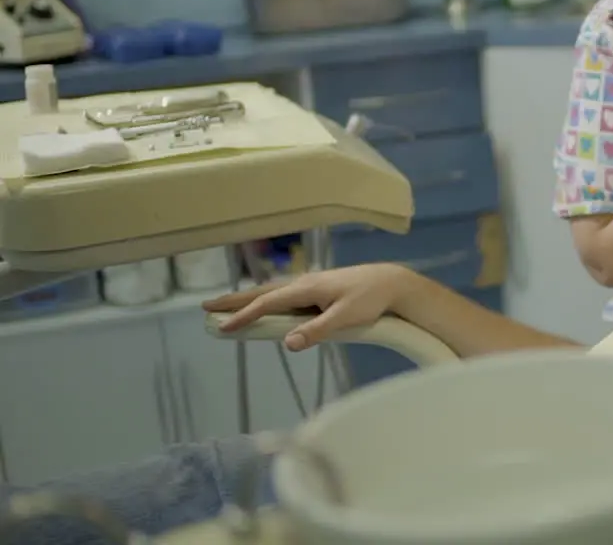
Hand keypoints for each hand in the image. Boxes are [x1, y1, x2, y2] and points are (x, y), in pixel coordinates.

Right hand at [203, 263, 429, 350]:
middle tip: (206, 308)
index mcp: (306, 288)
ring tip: (227, 307)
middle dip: (234, 301)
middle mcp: (304, 283)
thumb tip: (288, 343)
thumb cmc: (371, 299)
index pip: (268, 304)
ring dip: (247, 299)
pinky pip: (283, 295)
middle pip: (262, 293)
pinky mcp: (317, 290)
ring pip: (271, 292)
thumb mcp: (345, 317)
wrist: (391, 283)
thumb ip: (317, 331)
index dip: (244, 316)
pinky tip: (264, 305)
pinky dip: (265, 299)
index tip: (222, 327)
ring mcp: (310, 285)